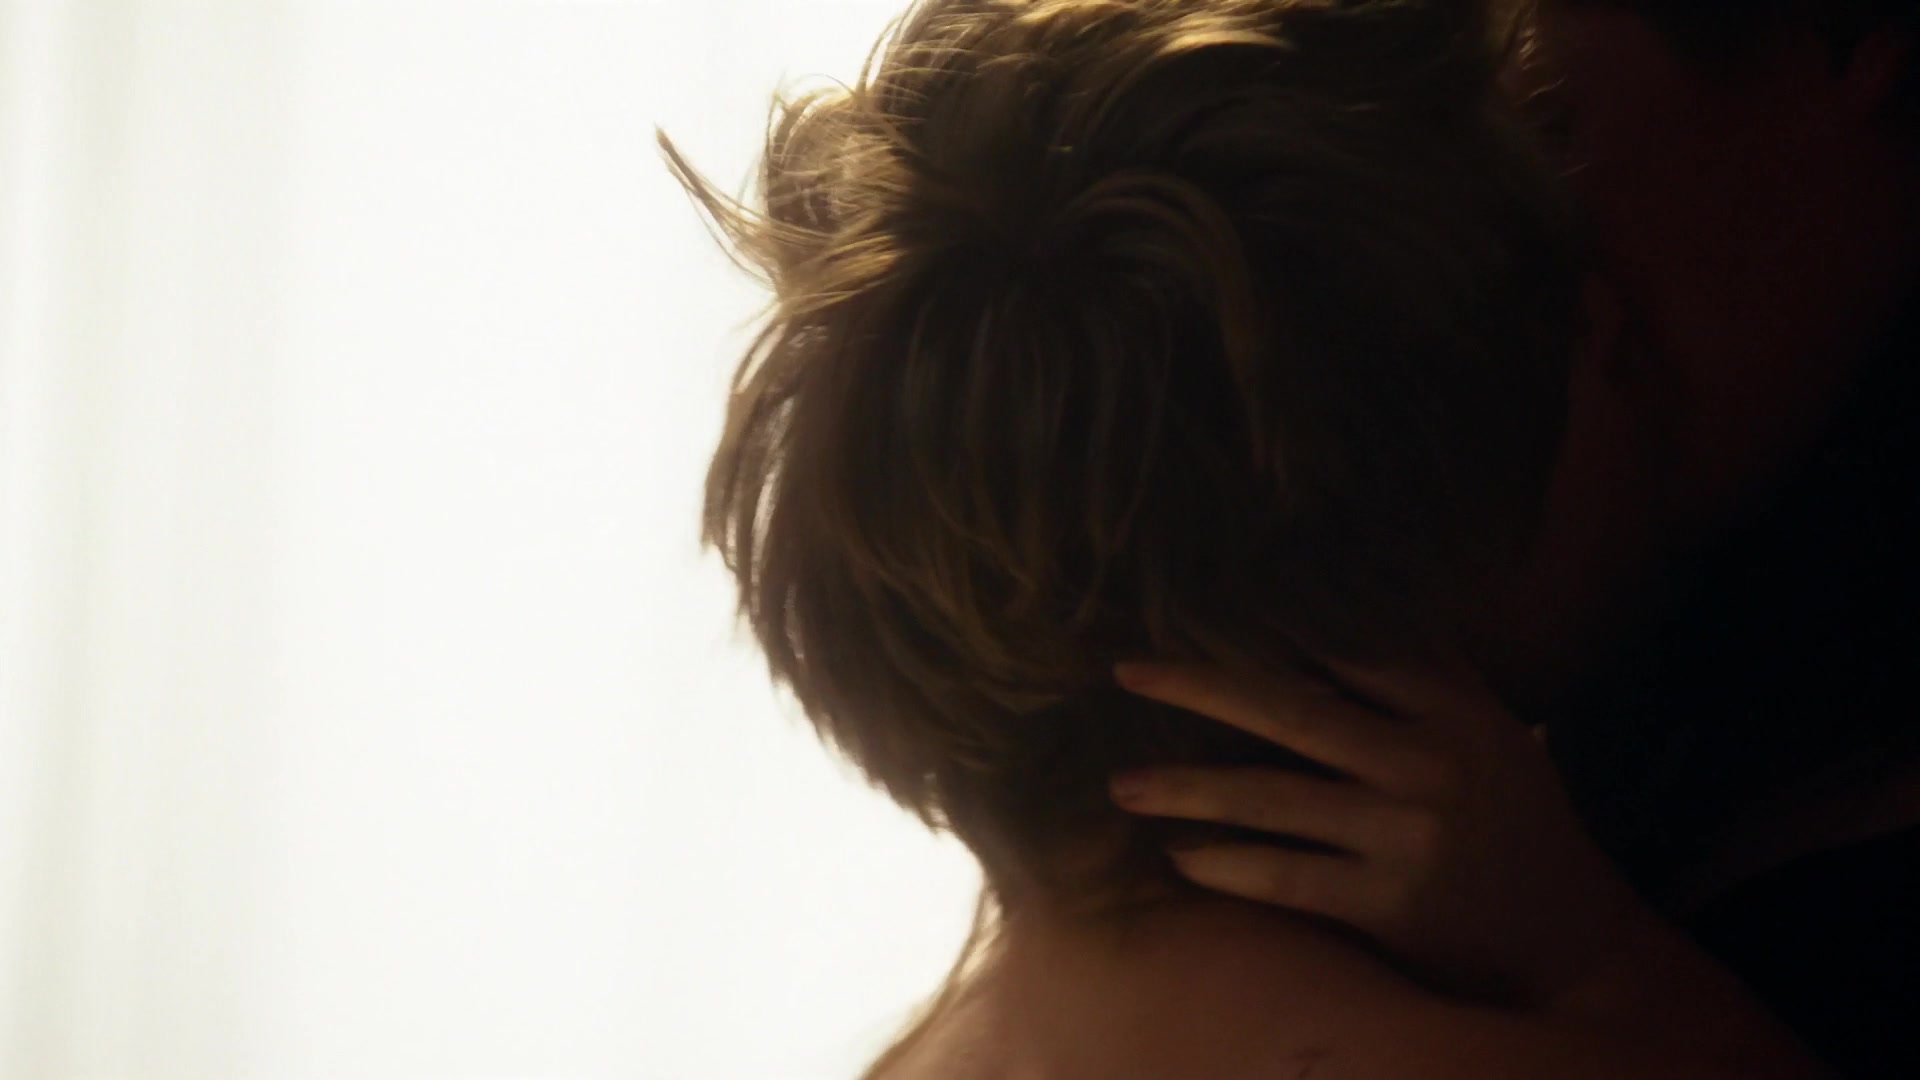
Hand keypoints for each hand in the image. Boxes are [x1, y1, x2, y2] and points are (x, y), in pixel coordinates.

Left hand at [1108, 648, 1653, 1005]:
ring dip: (1185, 789)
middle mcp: (1429, 763)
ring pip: (1271, 799)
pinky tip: (1179, 856)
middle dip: (1198, 686)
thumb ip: (1422, 675)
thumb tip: (1332, 604)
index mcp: (1453, 709)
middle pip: (1290, 709)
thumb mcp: (1489, 730)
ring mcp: (1407, 836)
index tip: (1189, 606)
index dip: (1261, 627)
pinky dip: (1226, 865)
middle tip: (1126, 672)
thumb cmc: (1514, 819)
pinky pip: (1285, 877)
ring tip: (1122, 786)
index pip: (1343, 649)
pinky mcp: (1391, 905)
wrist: (1573, 940)